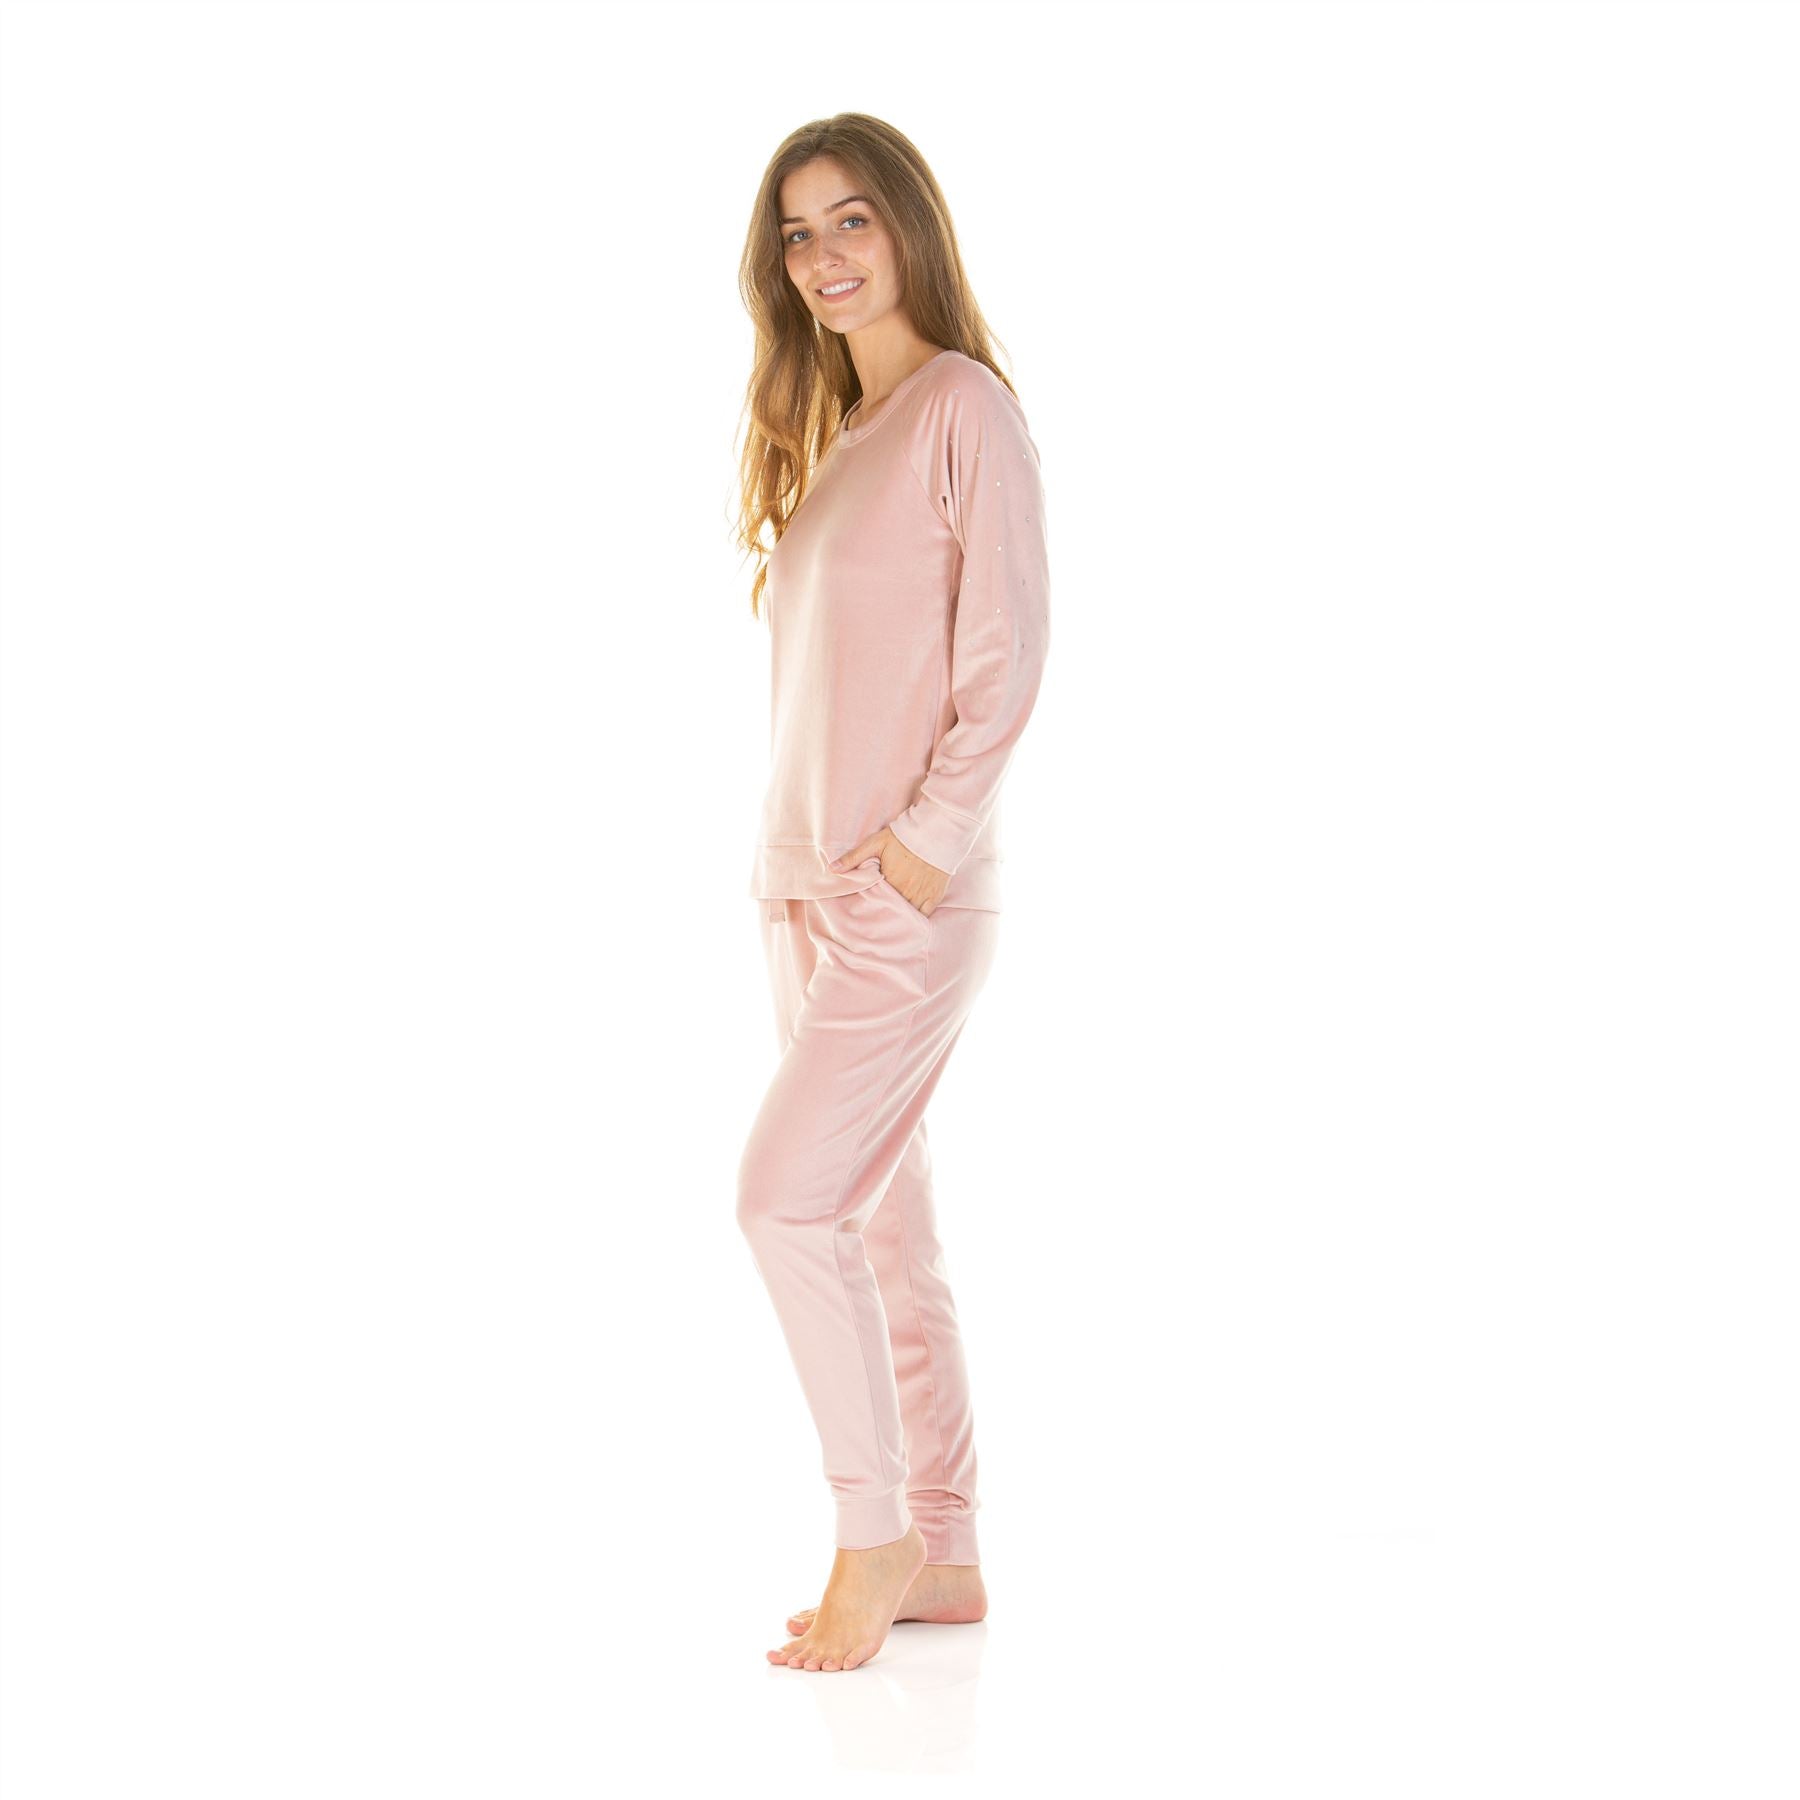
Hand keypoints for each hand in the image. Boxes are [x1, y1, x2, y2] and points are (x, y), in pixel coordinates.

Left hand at [829, 827, 948, 915]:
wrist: (935, 832)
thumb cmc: (903, 837)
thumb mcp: (875, 843)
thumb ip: (853, 857)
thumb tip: (832, 869)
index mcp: (889, 880)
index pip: (874, 902)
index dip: (868, 907)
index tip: (862, 911)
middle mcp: (905, 891)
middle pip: (890, 911)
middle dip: (882, 915)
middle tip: (874, 920)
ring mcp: (921, 895)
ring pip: (907, 916)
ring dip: (898, 919)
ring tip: (889, 923)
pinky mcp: (934, 895)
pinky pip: (924, 915)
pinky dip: (916, 919)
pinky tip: (908, 921)